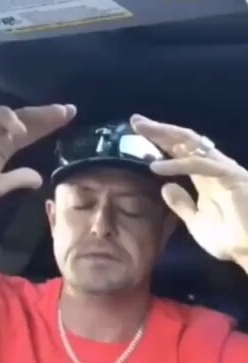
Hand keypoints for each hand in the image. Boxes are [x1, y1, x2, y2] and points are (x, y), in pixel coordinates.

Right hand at [0, 102, 75, 198]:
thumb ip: (14, 180)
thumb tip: (39, 179)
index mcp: (4, 145)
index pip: (31, 131)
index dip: (49, 122)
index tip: (69, 113)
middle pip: (21, 116)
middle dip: (41, 113)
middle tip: (61, 110)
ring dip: (9, 120)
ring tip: (17, 132)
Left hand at [130, 114, 247, 265]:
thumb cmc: (230, 238)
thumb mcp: (195, 221)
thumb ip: (182, 204)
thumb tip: (166, 186)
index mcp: (205, 177)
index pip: (179, 152)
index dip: (160, 141)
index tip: (137, 134)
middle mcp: (213, 168)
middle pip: (183, 142)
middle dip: (159, 130)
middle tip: (135, 120)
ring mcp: (222, 170)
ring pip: (191, 145)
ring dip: (164, 135)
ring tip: (141, 130)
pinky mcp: (231, 176)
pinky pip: (200, 165)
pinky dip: (177, 165)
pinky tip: (155, 166)